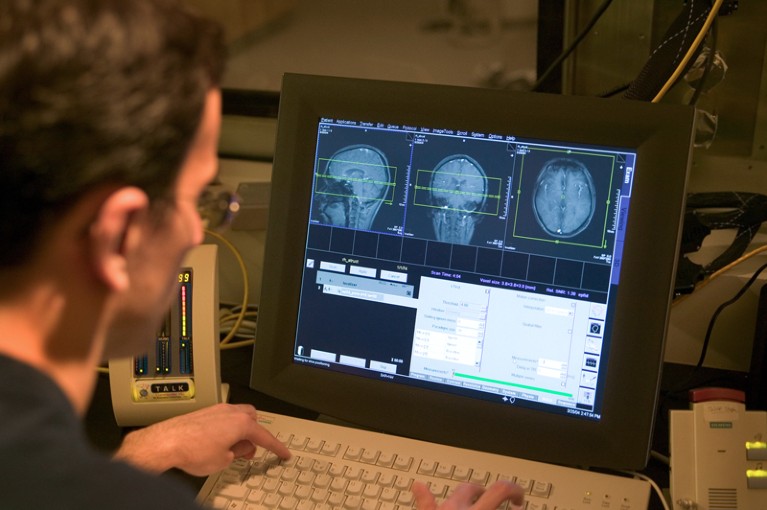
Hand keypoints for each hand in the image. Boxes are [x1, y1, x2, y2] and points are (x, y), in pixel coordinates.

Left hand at [114, 403, 290, 475]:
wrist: (166, 442)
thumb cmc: (192, 450)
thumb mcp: (224, 460)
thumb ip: (237, 452)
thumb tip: (239, 448)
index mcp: (241, 423)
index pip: (266, 437)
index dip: (276, 447)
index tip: (283, 453)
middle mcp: (231, 412)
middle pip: (253, 418)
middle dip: (254, 433)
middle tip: (249, 450)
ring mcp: (217, 410)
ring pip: (237, 416)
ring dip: (239, 430)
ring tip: (230, 448)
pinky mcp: (204, 412)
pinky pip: (223, 418)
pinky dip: (225, 429)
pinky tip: (216, 442)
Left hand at [412, 480, 523, 509]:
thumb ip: (495, 507)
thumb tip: (514, 506)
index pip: (501, 490)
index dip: (515, 490)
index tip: (519, 499)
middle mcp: (457, 508)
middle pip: (475, 488)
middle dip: (488, 492)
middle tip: (500, 500)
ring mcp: (441, 509)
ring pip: (455, 494)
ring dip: (466, 496)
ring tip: (473, 502)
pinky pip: (426, 503)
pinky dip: (424, 495)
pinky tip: (419, 485)